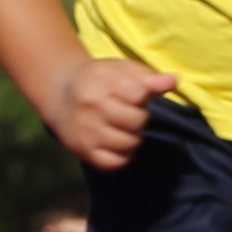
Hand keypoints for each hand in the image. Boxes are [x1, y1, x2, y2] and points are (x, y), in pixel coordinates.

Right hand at [44, 54, 172, 172]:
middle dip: (139, 117)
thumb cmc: (98, 79)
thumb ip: (147, 75)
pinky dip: (122, 155)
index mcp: (101, 81)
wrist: (59, 93)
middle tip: (128, 112)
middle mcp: (91, 107)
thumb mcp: (121, 69)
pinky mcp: (84, 152)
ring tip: (123, 127)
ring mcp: (86, 132)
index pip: (138, 94)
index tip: (135, 95)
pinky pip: (116, 162)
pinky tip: (117, 143)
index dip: (143, 96)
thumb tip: (172, 81)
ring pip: (129, 143)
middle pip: (137, 121)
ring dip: (132, 137)